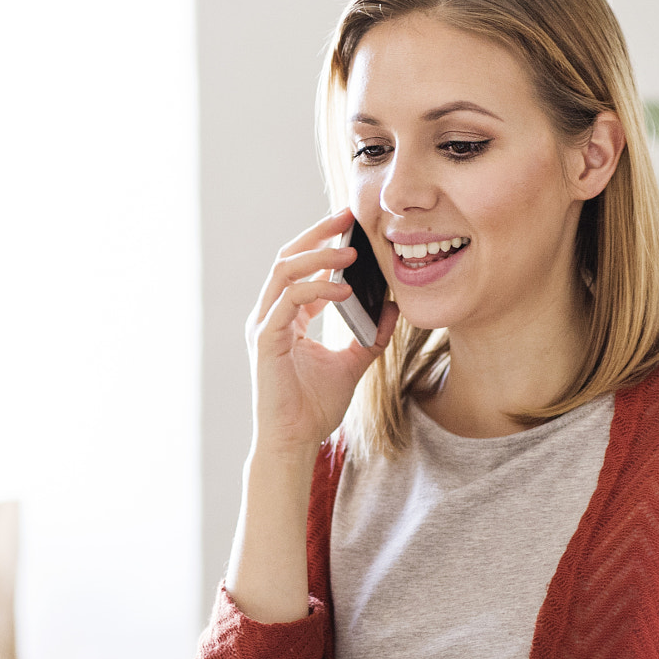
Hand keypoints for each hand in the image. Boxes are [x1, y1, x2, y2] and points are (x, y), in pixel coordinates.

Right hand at [246, 208, 397, 464]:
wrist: (294, 443)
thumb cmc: (313, 409)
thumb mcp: (352, 365)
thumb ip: (370, 336)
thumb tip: (393, 308)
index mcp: (286, 317)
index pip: (301, 268)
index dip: (324, 244)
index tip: (353, 226)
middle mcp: (270, 315)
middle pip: (287, 258)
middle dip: (317, 233)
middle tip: (347, 216)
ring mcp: (264, 325)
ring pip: (284, 271)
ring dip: (317, 255)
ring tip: (351, 249)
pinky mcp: (265, 340)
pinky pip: (288, 300)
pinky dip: (315, 288)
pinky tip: (344, 288)